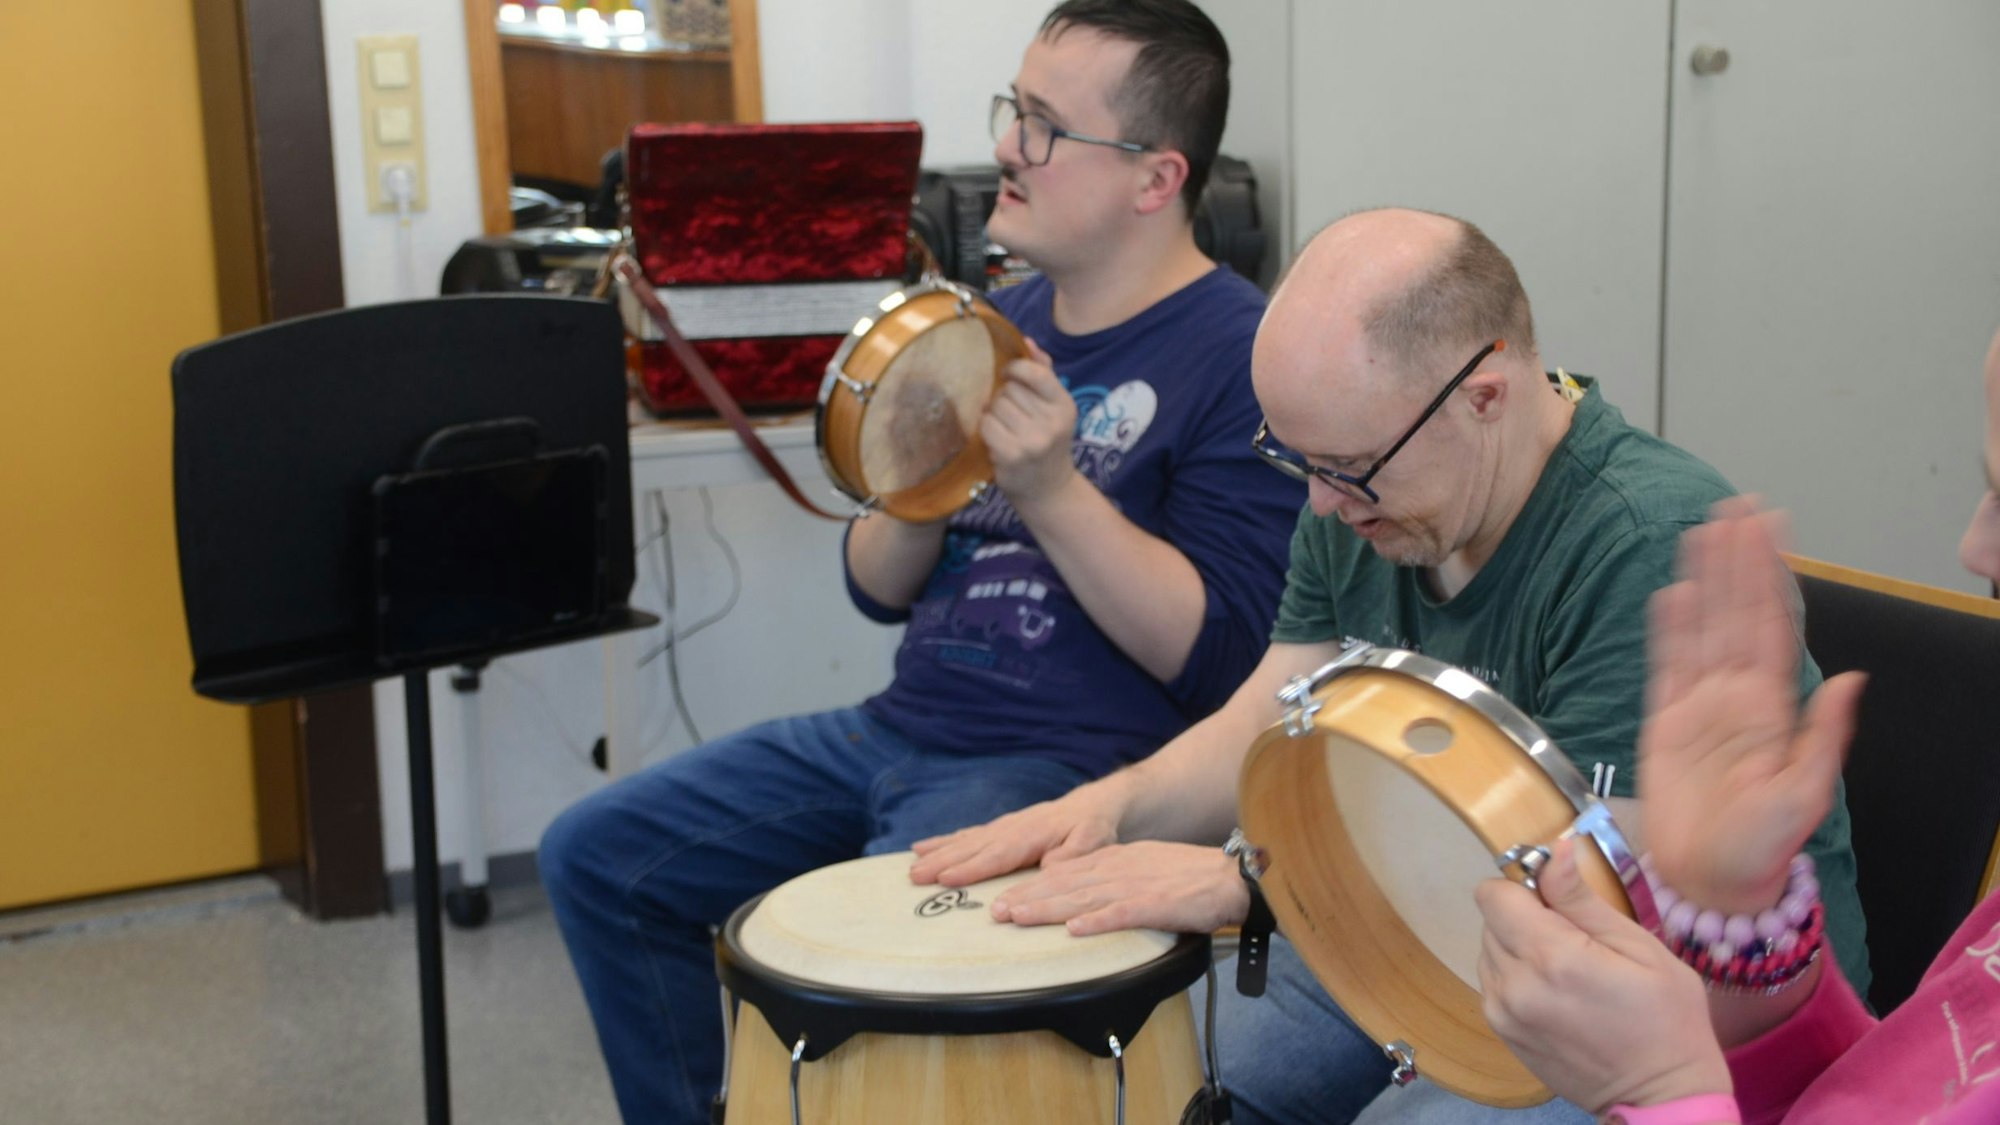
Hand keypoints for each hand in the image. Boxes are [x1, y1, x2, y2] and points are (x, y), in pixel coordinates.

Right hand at [908, 782, 1123, 887]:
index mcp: (1032, 835)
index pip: (997, 855)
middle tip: (915, 876)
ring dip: (938, 853)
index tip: (945, 878)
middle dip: (943, 862)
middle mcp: (1011, 828)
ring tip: (912, 864)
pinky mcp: (998, 828)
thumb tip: (1048, 867)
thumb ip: (1072, 855)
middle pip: (972, 847)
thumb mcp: (1094, 842)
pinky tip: (922, 847)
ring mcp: (1002, 827)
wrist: (1092, 806)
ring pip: (965, 841)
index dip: (971, 868)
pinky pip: (967, 835)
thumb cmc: (1093, 828)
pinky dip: (944, 841)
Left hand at [981, 338, 1079, 506]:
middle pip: (1009, 390)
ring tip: (1004, 426)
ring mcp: (1032, 440)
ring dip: (992, 413)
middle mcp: (1052, 422)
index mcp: (1064, 406)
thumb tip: (1026, 341)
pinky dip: (986, 429)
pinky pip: (986, 425)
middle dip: (1003, 396)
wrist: (1048, 488)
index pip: (1037, 373)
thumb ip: (1043, 373)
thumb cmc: (1047, 441)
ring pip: (995, 406)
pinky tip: (995, 438)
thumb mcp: (1054, 408)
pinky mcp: (1011, 454)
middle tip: (1009, 413)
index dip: (1016, 368)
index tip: (1007, 374)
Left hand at [988, 841, 1248, 934]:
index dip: (1031, 887)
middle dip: (1027, 897)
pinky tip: (1075, 931)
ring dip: (1048, 909)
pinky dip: (1097, 922)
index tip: (1002, 899)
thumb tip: (1080, 900)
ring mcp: (1136, 886)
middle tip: (995, 911)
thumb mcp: (1140, 867)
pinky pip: (1123, 914)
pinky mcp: (1157, 904)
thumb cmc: (1187, 877)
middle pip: (1064, 884)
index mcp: (1114, 860)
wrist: (1230, 876)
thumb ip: (1110, 878)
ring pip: (1083, 898)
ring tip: (1018, 917)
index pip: (1063, 873)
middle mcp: (1118, 869)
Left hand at [1478, 840, 1732, 1112]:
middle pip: (1490, 921)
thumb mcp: (1640, 948)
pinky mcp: (1502, 1034)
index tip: (1555, 897)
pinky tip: (1558, 993)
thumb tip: (1554, 850)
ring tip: (1570, 971)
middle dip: (1525, 917)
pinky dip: (1517, 977)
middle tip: (1576, 938)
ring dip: (1519, 948)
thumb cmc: (1667, 1020)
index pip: (1492, 895)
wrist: (1663, 1098)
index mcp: (1551, 958)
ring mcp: (1503, 1014)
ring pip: (1488, 951)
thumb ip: (1583, 899)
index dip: (1522, 886)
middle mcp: (1514, 986)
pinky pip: (1494, 983)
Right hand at [1637, 498, 1865, 913]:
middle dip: (1737, 560)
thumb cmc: (1761, 847)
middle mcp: (1738, 697)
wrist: (1710, 880)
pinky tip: (1671, 594)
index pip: (1772, 624)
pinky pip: (1666, 666)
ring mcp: (1700, 707)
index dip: (1769, 575)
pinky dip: (1668, 630)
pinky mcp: (1665, 723)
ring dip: (1703, 581)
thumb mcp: (1805, 797)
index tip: (1770, 528)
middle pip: (1736, 613)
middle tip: (1736, 508)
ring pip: (1701, 628)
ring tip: (1702, 532)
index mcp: (1773, 708)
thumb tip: (1852, 682)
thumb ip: (1824, 738)